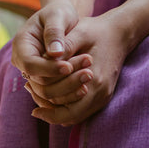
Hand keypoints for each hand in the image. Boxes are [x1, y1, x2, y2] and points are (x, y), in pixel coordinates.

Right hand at [12, 0, 92, 104]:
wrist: (63, 20)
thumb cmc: (59, 13)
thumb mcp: (58, 15)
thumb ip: (55, 32)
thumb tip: (55, 53)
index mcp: (21, 44)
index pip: (30, 64)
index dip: (49, 68)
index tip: (69, 67)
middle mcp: (23, 62)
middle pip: (39, 81)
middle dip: (64, 79)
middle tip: (87, 72)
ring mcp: (33, 73)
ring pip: (47, 91)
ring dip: (70, 87)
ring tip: (89, 76)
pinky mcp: (45, 80)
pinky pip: (55, 93)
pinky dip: (70, 92)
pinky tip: (86, 86)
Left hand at [29, 8, 133, 125]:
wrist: (120, 33)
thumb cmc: (97, 31)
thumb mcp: (78, 34)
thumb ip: (62, 49)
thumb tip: (42, 63)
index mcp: (95, 79)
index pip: (67, 109)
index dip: (45, 106)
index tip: (28, 87)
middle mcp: (101, 93)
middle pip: (69, 116)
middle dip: (46, 106)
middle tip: (30, 88)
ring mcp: (103, 96)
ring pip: (75, 116)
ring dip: (55, 107)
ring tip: (37, 89)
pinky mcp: (103, 95)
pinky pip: (82, 110)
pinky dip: (65, 105)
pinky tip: (52, 91)